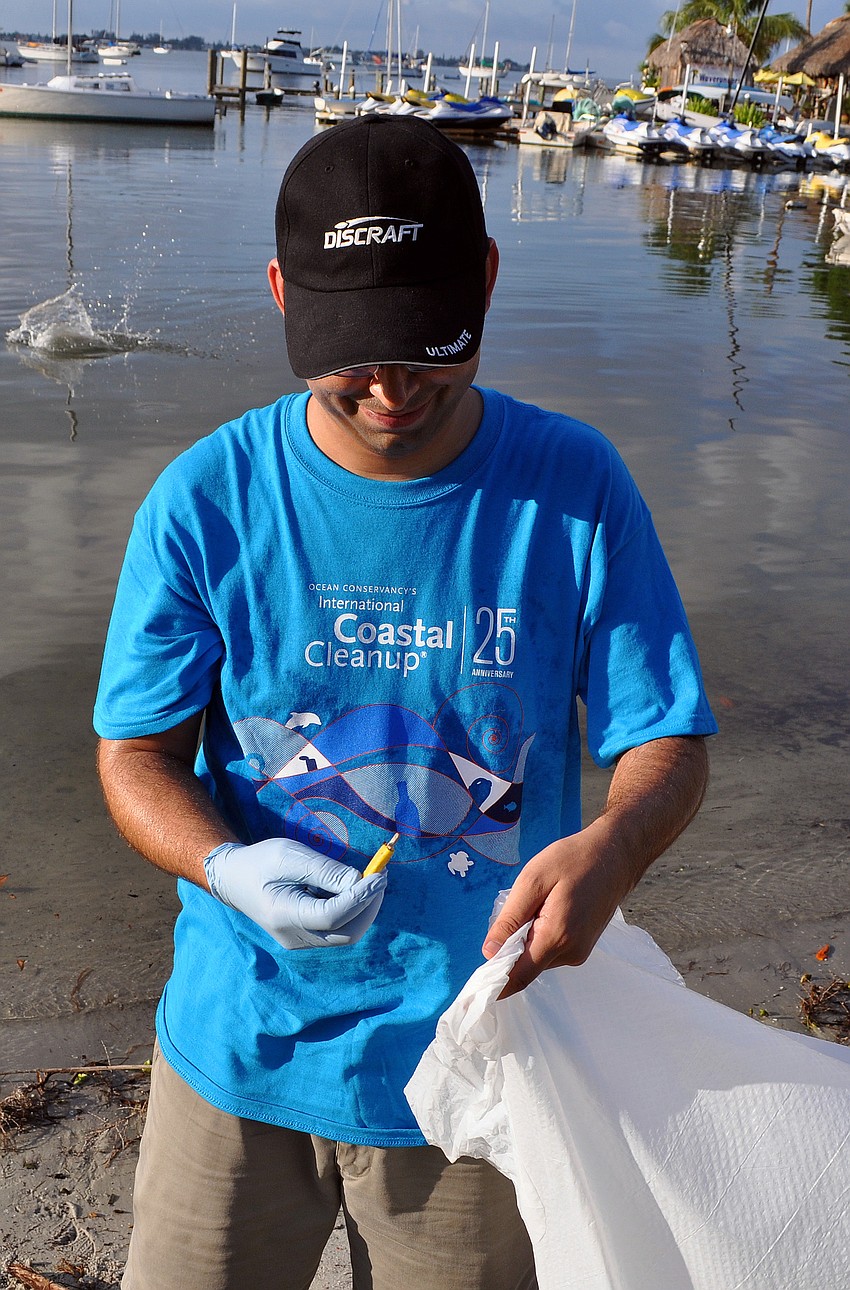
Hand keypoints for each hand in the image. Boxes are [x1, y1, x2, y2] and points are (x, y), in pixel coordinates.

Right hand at [203, 838, 386, 948]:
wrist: (234, 879)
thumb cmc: (261, 862)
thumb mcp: (291, 855)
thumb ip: (325, 870)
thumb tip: (359, 881)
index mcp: (284, 915)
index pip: (334, 916)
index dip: (361, 897)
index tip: (380, 876)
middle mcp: (293, 937)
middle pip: (346, 933)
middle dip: (369, 906)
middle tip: (380, 878)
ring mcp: (299, 942)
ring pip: (345, 934)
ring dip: (363, 910)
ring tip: (369, 882)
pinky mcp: (305, 938)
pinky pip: (337, 931)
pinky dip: (351, 912)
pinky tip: (350, 891)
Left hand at [482, 819, 625, 997]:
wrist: (615, 856)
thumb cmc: (573, 860)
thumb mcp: (533, 880)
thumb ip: (510, 919)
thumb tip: (489, 952)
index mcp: (556, 938)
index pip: (518, 977)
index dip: (495, 985)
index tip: (473, 990)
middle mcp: (570, 953)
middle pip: (526, 967)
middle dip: (510, 949)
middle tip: (516, 910)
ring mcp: (579, 952)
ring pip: (538, 958)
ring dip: (527, 939)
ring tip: (539, 903)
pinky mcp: (583, 947)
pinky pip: (551, 950)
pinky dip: (540, 936)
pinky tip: (549, 908)